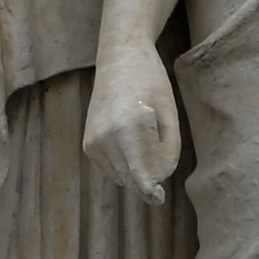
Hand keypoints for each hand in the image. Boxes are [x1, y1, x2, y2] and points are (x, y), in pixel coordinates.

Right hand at [85, 40, 183, 202]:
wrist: (120, 59)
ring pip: (122, 176)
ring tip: (146, 136)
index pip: (140, 172)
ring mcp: (93, 142)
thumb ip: (169, 148)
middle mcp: (105, 137)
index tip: (159, 200)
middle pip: (131, 178)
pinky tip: (132, 138)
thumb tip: (159, 178)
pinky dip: (126, 163)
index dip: (150, 190)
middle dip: (150, 178)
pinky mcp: (88, 145)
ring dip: (138, 170)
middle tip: (163, 158)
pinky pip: (113, 168)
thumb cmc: (151, 82)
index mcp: (127, 127)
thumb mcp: (169, 112)